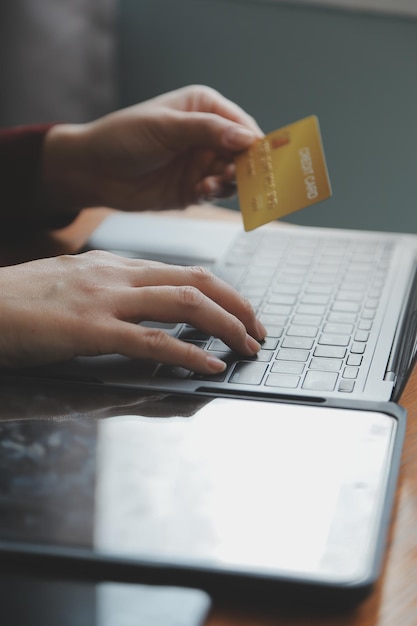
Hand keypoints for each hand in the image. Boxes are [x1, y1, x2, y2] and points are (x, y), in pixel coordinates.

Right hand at [0, 251, 265, 371]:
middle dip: (237, 305)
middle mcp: (117, 274)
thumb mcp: (73, 284)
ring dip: (226, 326)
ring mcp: (105, 299)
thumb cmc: (19, 301)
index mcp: (114, 264)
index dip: (221, 291)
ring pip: (185, 304)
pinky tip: (209, 365)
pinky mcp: (89, 329)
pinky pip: (152, 340)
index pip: (183, 271)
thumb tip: (144, 312)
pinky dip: (188, 353)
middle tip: (258, 329)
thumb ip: (111, 293)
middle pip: (196, 281)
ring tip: (246, 346)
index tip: (240, 311)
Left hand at [42, 85, 262, 214]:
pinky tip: (202, 191)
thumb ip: (206, 131)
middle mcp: (207, 136)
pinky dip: (214, 193)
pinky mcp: (193, 189)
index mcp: (204, 109)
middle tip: (241, 175)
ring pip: (232, 176)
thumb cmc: (123, 137)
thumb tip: (246, 138)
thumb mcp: (165, 127)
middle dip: (245, 166)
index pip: (241, 124)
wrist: (94, 171)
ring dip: (229, 182)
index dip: (254, 141)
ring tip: (213, 182)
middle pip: (242, 154)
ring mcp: (201, 164)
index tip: (265, 157)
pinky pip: (216, 193)